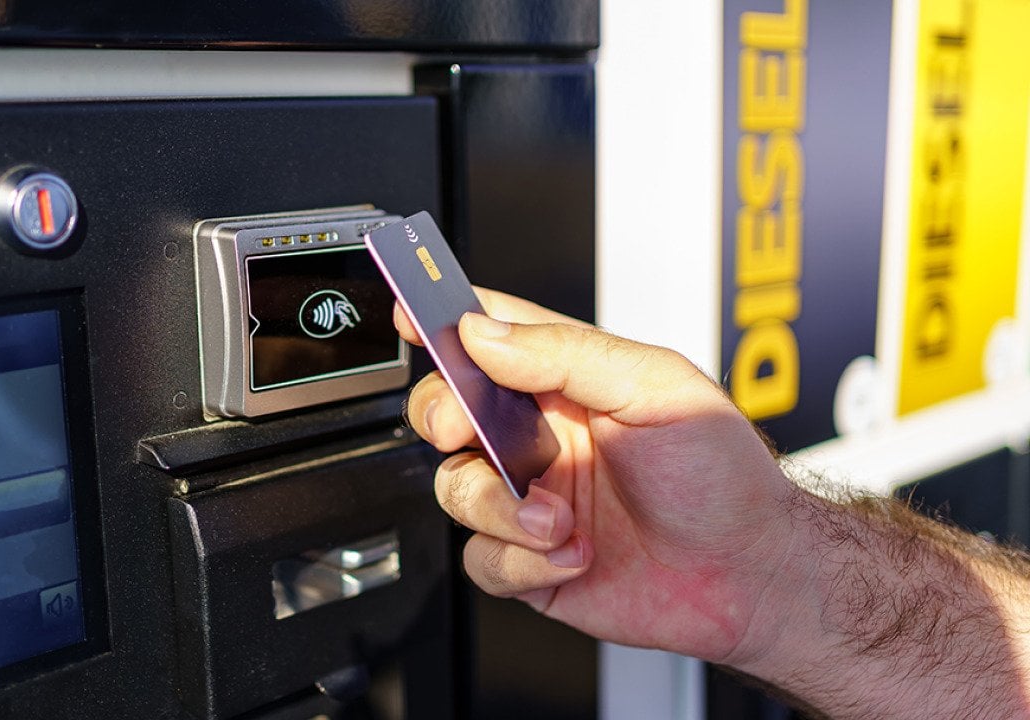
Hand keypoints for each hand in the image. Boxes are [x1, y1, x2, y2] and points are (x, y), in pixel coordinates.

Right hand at [398, 288, 797, 663]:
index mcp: (566, 382)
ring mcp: (530, 499)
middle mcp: (540, 437)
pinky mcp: (528, 561)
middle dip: (442, 416)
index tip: (411, 315)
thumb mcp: (655, 388)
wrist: (750, 575)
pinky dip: (523, 561)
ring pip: (455, 489)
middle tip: (464, 427)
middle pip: (446, 411)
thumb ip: (566, 354)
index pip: (490, 337)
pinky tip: (574, 555)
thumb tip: (484, 334)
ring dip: (501, 507)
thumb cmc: (720, 474)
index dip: (445, 322)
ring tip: (559, 518)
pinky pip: (482, 560)